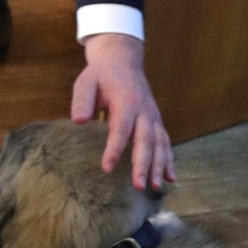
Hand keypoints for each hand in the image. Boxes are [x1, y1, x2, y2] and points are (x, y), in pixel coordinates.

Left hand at [72, 33, 174, 189]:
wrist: (122, 60)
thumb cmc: (101, 75)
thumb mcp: (86, 81)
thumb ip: (82, 100)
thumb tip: (79, 120)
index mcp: (125, 101)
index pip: (121, 128)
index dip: (115, 149)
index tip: (107, 168)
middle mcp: (144, 110)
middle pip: (145, 140)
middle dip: (143, 164)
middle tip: (139, 185)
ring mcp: (153, 116)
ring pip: (159, 143)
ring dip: (158, 166)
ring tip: (155, 187)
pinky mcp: (155, 121)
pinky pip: (164, 142)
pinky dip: (168, 160)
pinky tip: (169, 178)